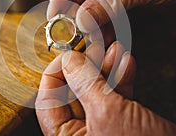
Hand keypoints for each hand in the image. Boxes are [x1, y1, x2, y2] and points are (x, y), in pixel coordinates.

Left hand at [35, 42, 175, 134]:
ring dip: (107, 69)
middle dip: (86, 67)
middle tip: (94, 48)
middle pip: (73, 93)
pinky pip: (115, 98)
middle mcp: (80, 135)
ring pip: (96, 92)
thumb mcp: (108, 112)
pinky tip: (126, 64)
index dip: (56, 73)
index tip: (69, 55)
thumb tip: (69, 60)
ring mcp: (101, 129)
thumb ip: (85, 84)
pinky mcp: (121, 125)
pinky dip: (121, 79)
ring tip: (114, 50)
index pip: (48, 100)